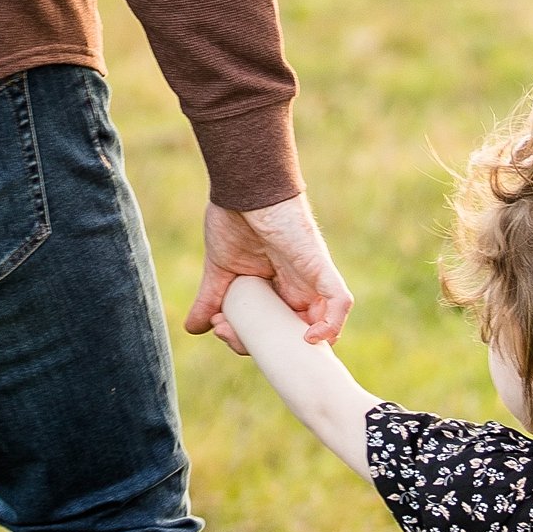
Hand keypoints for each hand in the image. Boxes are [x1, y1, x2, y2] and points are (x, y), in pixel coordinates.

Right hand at [185, 193, 351, 347]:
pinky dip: (332, 324)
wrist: (243, 188)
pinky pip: (340, 301)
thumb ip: (211, 299)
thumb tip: (193, 328)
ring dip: (288, 342)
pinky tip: (309, 337)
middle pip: (290, 334)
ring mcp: (310, 279)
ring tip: (249, 336)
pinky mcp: (320, 267)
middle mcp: (296, 288)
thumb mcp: (218, 269)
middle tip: (226, 331)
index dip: (248, 340)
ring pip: (319, 325)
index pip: (271, 330)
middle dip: (259, 343)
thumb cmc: (234, 219)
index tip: (220, 328)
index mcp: (275, 289)